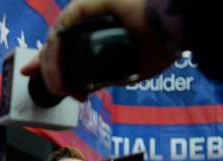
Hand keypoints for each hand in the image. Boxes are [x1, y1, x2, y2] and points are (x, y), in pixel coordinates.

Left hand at [20, 0, 176, 98]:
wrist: (173, 26)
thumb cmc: (162, 44)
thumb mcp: (129, 69)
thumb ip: (107, 76)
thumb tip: (88, 88)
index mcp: (102, 31)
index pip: (73, 49)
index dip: (60, 68)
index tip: (59, 89)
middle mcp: (92, 19)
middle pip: (60, 44)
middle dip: (49, 68)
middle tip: (55, 90)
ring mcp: (87, 11)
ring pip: (58, 39)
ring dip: (52, 67)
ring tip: (57, 89)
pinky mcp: (84, 5)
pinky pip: (62, 31)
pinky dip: (56, 55)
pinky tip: (57, 74)